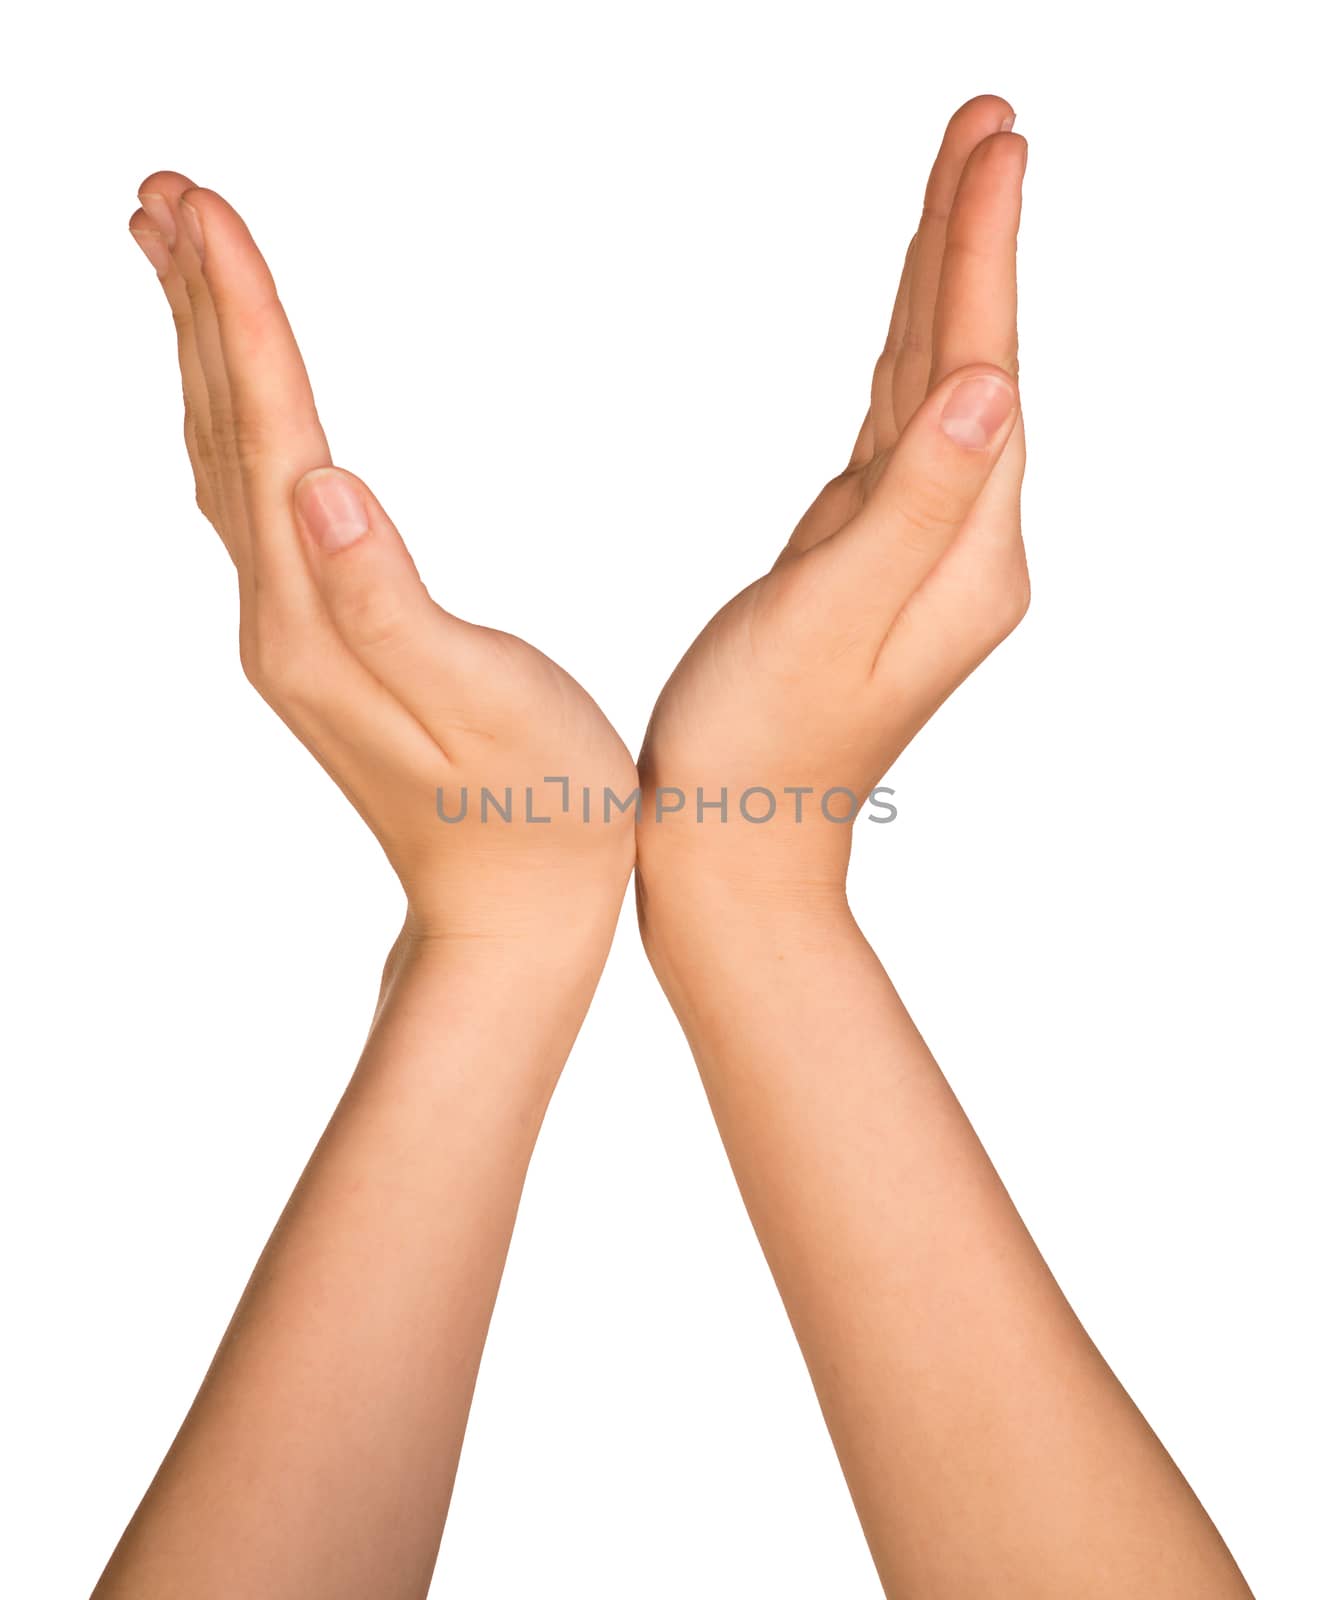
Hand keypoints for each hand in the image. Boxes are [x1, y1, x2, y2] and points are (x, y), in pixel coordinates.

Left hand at [129, 176, 635, 943]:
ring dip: (200, 355)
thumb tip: (319, 484)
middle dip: (194, 304)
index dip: (237, 314)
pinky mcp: (320, 645)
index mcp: (315, 619)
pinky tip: (239, 407)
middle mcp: (281, 619)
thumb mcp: (479, 705)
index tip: (205, 205)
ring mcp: (292, 635)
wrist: (514, 913)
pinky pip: (254, 508)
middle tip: (161, 189)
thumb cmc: (534, 811)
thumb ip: (389, 599)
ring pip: (226, 464)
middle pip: (221, 432)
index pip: (267, 432)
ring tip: (176, 259)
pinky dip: (234, 425)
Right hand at [638, 96, 1027, 900]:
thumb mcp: (837, 623)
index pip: (984, 374)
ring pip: (935, 389)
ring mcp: (912, 552)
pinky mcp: (860, 558)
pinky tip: (907, 320)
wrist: (733, 842)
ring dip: (945, 284)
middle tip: (983, 124)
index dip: (981, 255)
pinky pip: (893, 433)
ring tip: (956, 184)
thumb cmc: (762, 748)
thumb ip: (915, 507)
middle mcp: (959, 547)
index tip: (990, 144)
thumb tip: (991, 386)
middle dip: (973, 240)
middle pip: (974, 363)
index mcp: (966, 556)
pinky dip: (903, 358)